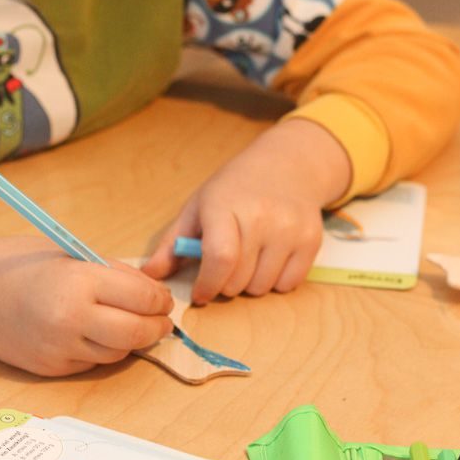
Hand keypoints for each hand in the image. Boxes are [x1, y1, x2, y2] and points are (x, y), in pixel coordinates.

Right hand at [0, 229, 173, 375]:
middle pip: (137, 333)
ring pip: (118, 353)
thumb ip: (113, 274)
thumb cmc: (22, 265)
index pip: (142, 298)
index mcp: (79, 281)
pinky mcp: (51, 368)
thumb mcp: (72, 254)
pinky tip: (94, 334)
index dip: (160, 300)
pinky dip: (101, 350)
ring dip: (130, 341)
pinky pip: (92, 363)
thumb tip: (154, 294)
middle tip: (162, 321)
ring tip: (126, 324)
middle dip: (157, 327)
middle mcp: (71, 318)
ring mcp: (60, 347)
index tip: (163, 300)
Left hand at [143, 118, 349, 303]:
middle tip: (225, 268)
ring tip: (248, 259)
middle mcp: (262, 216)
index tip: (201, 293)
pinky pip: (287, 285)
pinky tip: (271, 259)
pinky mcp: (311, 240)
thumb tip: (148, 275)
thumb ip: (172, 244)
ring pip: (262, 287)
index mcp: (226, 206)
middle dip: (225, 284)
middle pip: (238, 281)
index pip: (219, 258)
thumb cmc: (235, 189)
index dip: (207, 285)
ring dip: (250, 284)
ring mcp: (290, 229)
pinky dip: (275, 282)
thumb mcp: (199, 207)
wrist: (288, 166)